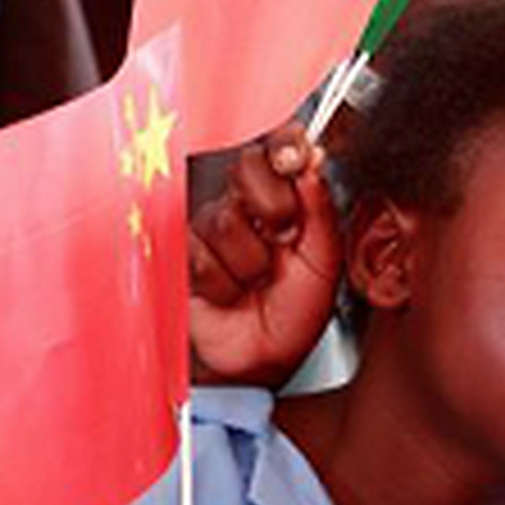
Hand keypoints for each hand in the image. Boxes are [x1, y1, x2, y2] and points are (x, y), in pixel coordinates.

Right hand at [188, 124, 340, 386]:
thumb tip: (312, 162)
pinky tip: (229, 294)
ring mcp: (209, 230)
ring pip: (224, 219)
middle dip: (273, 206)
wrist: (261, 360)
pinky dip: (221, 282)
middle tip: (284, 239)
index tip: (296, 157)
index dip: (284, 144)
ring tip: (255, 283)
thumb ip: (320, 210)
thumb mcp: (325, 260)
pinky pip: (198, 253)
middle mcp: (244, 207)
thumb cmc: (293, 314)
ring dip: (249, 261)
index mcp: (283, 199)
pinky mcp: (180, 256)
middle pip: (247, 168)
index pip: (278, 148)